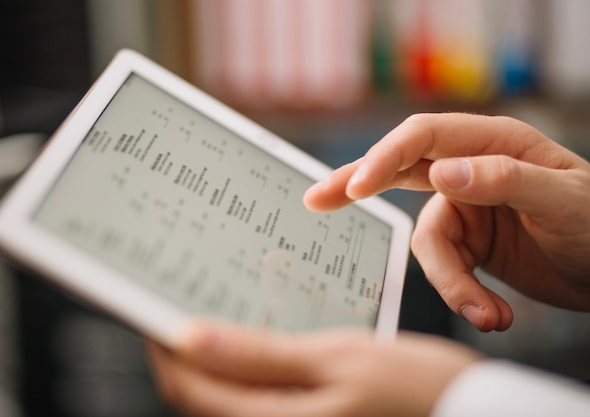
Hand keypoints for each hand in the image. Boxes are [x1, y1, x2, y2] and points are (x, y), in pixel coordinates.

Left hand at [147, 320, 480, 416]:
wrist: (472, 415)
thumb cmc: (415, 387)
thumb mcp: (338, 358)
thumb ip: (260, 355)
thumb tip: (189, 338)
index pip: (189, 387)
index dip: (164, 344)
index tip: (154, 303)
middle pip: (201, 396)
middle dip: (185, 350)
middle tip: (183, 299)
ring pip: (228, 398)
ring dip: (215, 359)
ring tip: (218, 312)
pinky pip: (259, 399)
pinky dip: (247, 369)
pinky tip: (259, 338)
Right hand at [304, 113, 589, 330]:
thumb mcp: (565, 198)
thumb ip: (505, 178)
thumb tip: (443, 173)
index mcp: (493, 142)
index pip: (423, 138)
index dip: (384, 158)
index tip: (357, 187)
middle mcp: (471, 170)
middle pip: (399, 170)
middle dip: (358, 186)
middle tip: (317, 199)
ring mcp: (467, 208)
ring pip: (427, 241)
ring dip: (451, 283)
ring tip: (486, 314)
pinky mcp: (469, 244)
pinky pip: (444, 268)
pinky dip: (462, 295)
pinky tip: (492, 315)